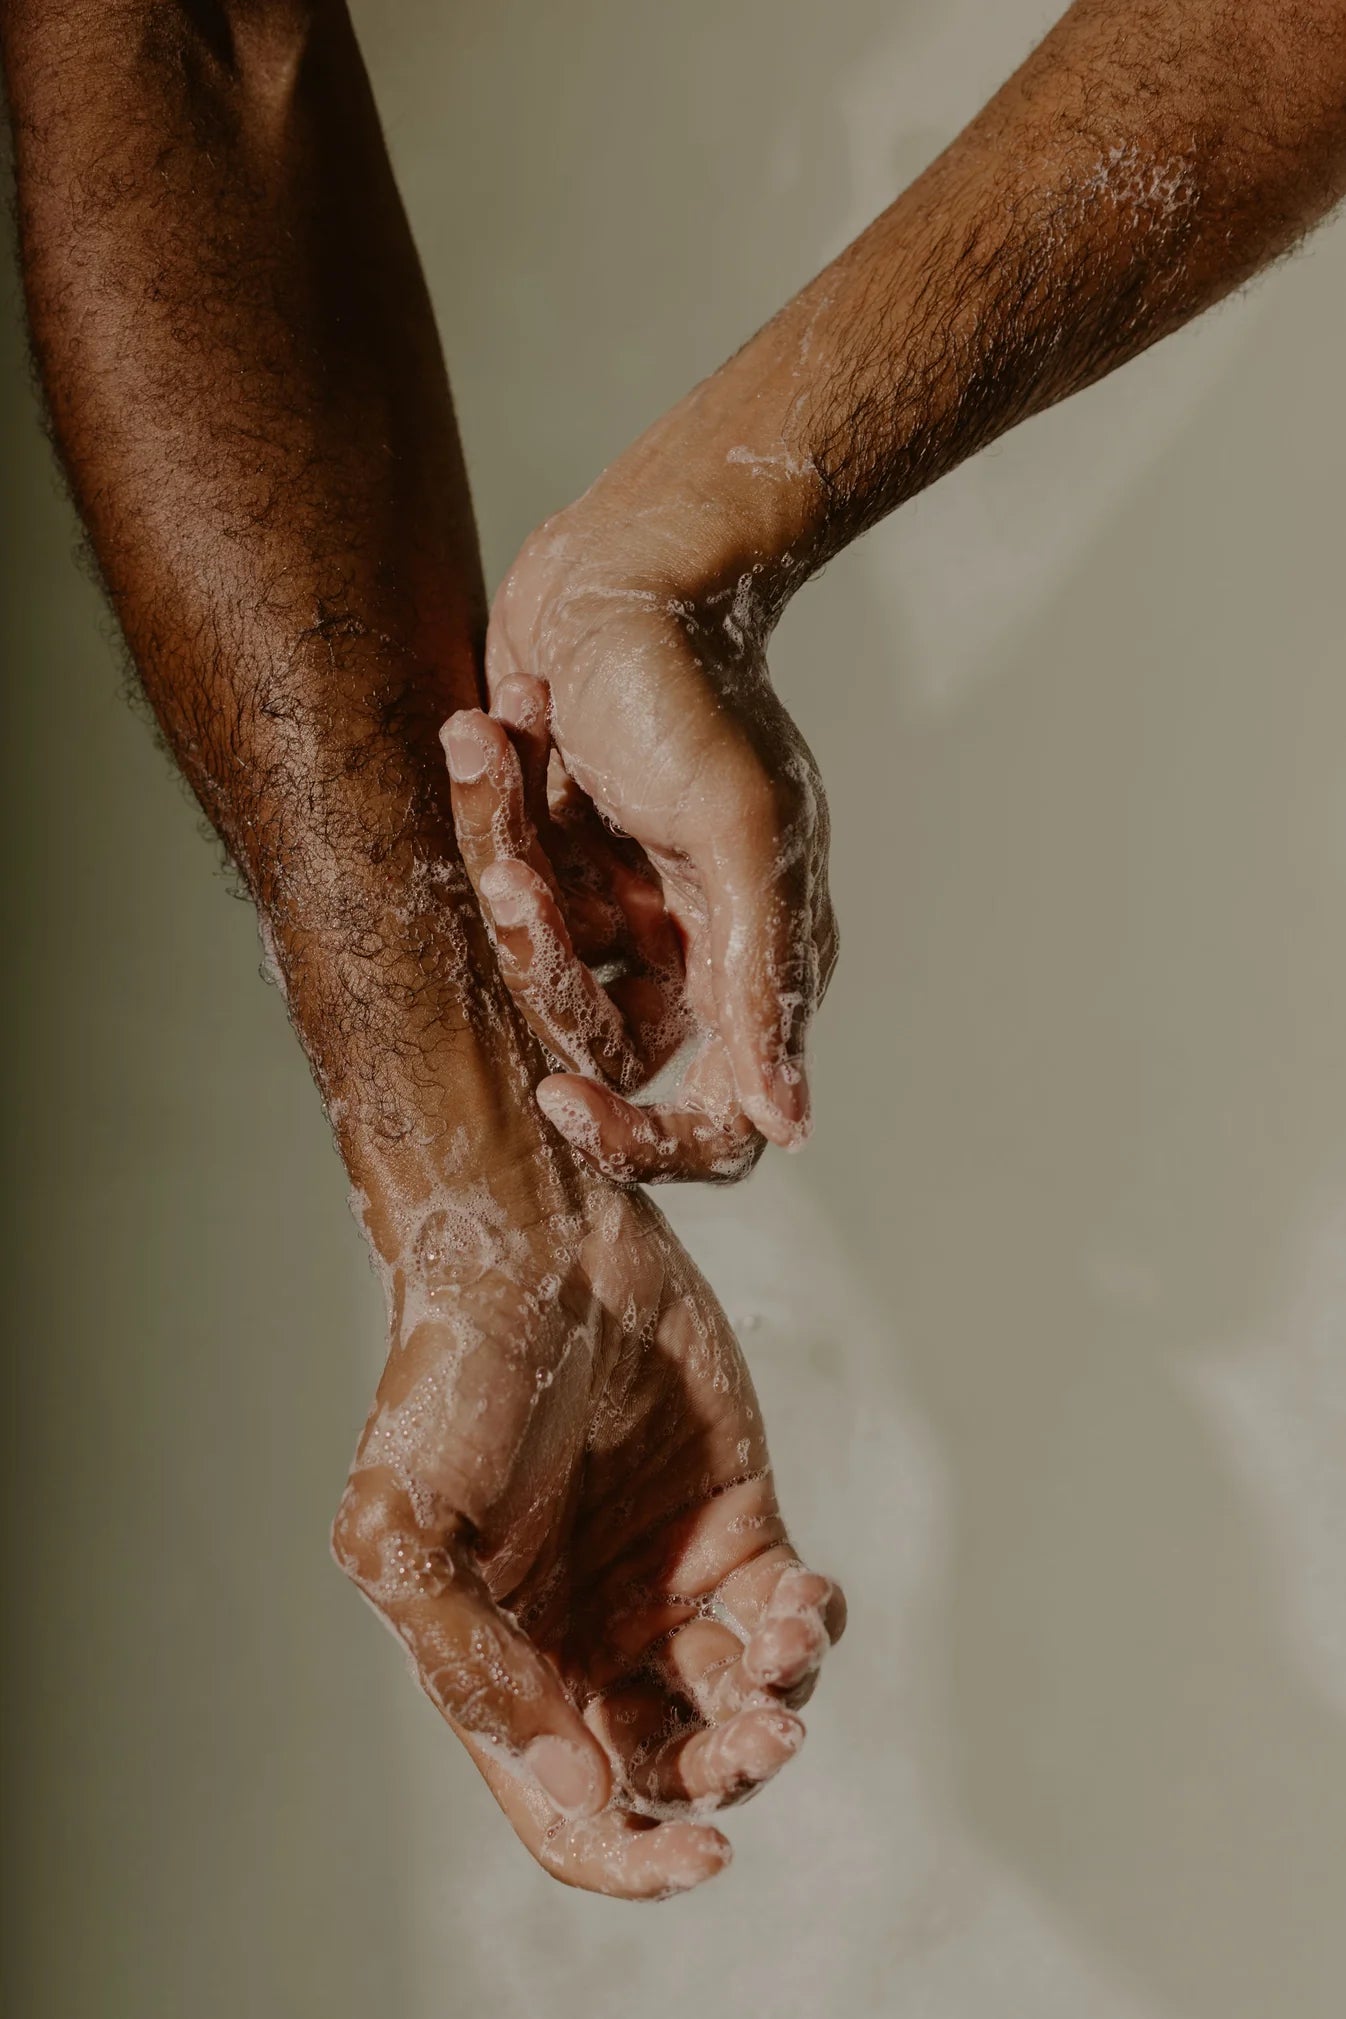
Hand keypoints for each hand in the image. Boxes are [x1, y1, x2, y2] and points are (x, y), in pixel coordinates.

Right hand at [331, 1170, 843, 1898]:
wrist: (528, 1243)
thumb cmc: (447, 1378)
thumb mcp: (408, 1531)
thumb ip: (475, 1667)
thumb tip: (577, 1787)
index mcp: (504, 1662)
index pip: (570, 1812)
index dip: (633, 1860)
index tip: (702, 1854)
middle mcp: (588, 1636)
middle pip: (672, 1769)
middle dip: (726, 1773)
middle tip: (762, 1728)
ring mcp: (666, 1580)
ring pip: (744, 1702)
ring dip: (780, 1700)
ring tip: (787, 1636)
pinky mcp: (737, 1518)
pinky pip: (793, 1616)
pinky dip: (815, 1627)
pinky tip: (806, 1594)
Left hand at [444, 478, 836, 1184]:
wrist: (621, 569)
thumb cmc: (692, 687)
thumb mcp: (740, 829)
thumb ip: (765, 977)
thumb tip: (788, 1121)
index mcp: (758, 960)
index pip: (716, 1120)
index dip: (642, 1140)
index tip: (561, 1099)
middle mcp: (694, 952)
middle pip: (601, 1047)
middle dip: (542, 964)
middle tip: (521, 875)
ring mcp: (624, 911)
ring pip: (537, 972)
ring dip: (506, 869)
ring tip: (501, 760)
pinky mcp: (560, 865)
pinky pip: (503, 895)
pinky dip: (489, 816)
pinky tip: (496, 735)